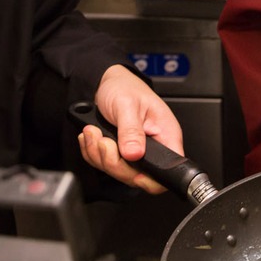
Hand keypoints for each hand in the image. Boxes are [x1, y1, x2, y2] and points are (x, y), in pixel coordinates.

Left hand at [77, 64, 183, 194]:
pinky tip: (92, 136)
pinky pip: (104, 165)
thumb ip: (131, 131)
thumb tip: (134, 154)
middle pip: (137, 177)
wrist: (107, 82)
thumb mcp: (127, 105)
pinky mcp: (121, 153)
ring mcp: (136, 152)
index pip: (167, 171)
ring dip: (98, 154)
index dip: (149, 178)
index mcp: (166, 136)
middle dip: (113, 161)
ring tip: (94, 132)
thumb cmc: (124, 87)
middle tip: (104, 140)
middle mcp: (154, 147)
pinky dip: (92, 152)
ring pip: (117, 172)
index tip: (129, 167)